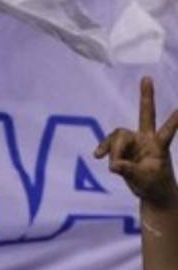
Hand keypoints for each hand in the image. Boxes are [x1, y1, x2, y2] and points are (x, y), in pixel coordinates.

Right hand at [95, 76, 177, 206]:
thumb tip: (114, 164)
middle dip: (146, 96)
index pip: (168, 131)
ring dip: (112, 148)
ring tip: (111, 165)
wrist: (151, 191)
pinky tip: (98, 156)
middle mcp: (147, 139)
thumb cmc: (153, 184)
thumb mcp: (143, 179)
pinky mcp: (123, 148)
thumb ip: (128, 171)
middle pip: (145, 114)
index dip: (174, 120)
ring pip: (118, 135)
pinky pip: (109, 143)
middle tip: (147, 78)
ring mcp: (134, 141)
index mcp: (159, 146)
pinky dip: (104, 149)